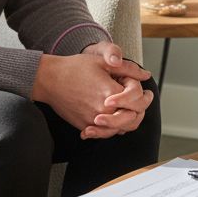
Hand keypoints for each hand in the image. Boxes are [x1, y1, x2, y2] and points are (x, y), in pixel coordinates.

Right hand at [32, 52, 153, 139]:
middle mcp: (103, 110)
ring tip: (130, 111)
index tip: (148, 94)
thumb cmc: (75, 68)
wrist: (49, 79)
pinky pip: (104, 134)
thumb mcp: (103, 62)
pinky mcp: (83, 125)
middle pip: (132, 120)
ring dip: (127, 121)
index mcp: (110, 93)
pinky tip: (114, 119)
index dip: (146, 98)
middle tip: (143, 103)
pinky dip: (112, 128)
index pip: (138, 103)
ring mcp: (92, 120)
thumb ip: (128, 69)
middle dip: (139, 111)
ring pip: (119, 130)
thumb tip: (146, 75)